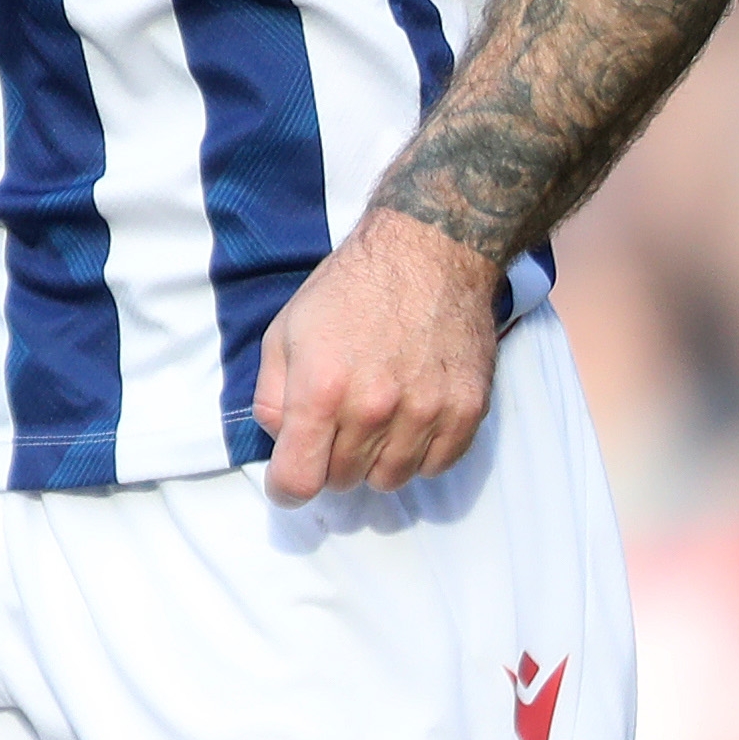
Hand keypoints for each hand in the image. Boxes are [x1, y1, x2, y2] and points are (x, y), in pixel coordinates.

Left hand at [253, 208, 504, 501]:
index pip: (299, 480)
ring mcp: (425, 412)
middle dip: (331, 460)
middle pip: (342, 481)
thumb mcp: (286, 329)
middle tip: (338, 421)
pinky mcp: (466, 411)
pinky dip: (419, 452)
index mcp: (322, 389)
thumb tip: (283, 441)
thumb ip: (272, 394)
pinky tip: (411, 416)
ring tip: (376, 416)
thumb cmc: (350, 288)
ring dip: (376, 459)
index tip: (290, 479)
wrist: (429, 251)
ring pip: (389, 480)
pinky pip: (436, 467)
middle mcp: (374, 408)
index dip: (286, 488)